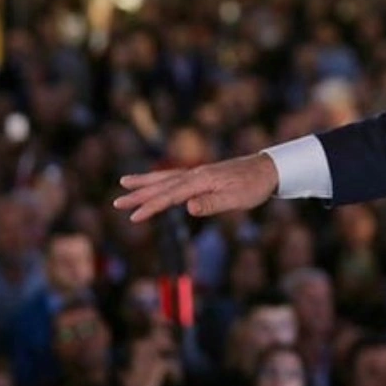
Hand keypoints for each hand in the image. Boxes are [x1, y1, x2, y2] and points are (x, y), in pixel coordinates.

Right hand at [114, 153, 278, 221]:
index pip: (171, 196)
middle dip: (139, 194)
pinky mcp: (203, 175)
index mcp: (201, 180)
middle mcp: (196, 174)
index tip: (133, 217)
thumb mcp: (237, 199)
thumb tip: (188, 208)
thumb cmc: (254, 186)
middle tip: (116, 201)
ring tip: (125, 183)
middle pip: (162, 185)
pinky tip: (155, 182)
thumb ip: (212, 203)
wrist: (269, 169)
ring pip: (166, 178)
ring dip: (145, 182)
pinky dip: (160, 180)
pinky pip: (175, 177)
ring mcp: (199, 172)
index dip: (151, 207)